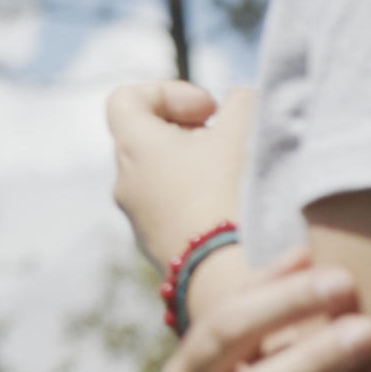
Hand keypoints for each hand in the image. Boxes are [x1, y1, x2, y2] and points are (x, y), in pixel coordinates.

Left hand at [108, 80, 253, 265]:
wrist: (232, 279)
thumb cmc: (233, 194)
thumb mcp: (246, 130)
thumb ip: (242, 103)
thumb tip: (238, 103)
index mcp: (132, 146)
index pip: (124, 99)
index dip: (166, 92)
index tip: (208, 111)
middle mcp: (124, 181)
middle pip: (147, 137)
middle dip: (190, 131)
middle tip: (227, 141)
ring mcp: (138, 218)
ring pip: (161, 175)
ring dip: (197, 166)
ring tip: (236, 176)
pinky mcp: (158, 248)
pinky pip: (172, 208)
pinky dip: (198, 198)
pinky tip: (233, 209)